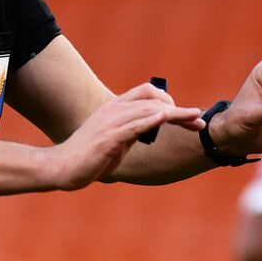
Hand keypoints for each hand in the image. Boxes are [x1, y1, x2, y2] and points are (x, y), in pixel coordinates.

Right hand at [47, 83, 202, 189]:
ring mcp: (110, 123)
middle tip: (199, 122)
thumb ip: (134, 129)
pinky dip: (153, 120)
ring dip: (176, 114)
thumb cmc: (90, 156)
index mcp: (115, 108)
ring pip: (149, 110)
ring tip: (195, 122)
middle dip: (180, 111)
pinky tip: (168, 118)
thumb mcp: (117, 139)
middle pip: (154, 100)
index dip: (169, 99)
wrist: (62, 168)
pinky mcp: (108, 139)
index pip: (147, 92)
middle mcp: (114, 110)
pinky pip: (135, 125)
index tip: (185, 116)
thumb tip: (154, 126)